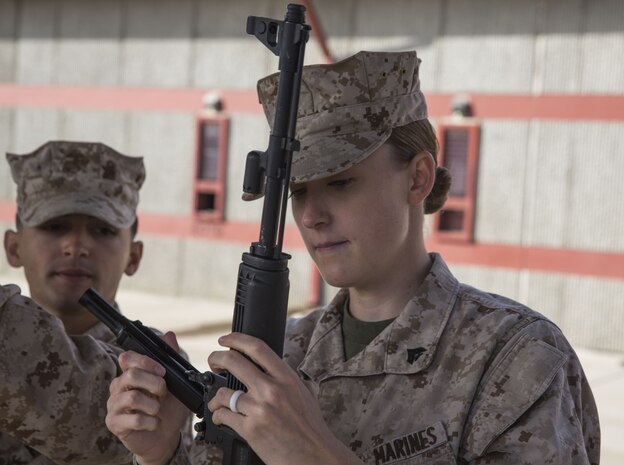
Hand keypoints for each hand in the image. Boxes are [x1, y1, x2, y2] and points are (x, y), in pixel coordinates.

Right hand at [106, 332, 188, 464]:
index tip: (162, 372)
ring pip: (132, 397)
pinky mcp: (114, 423)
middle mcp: (118, 387)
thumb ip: (171, 358)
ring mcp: (114, 405)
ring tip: (158, 410)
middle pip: (131, 375)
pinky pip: (134, 419)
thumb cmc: (167, 408)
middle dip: (154, 383)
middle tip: (163, 393)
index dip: (146, 362)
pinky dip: (150, 421)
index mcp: (130, 374)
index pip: (127, 357)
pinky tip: (154, 423)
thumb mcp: (175, 382)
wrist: (164, 436)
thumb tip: (169, 334)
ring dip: (153, 404)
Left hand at [207, 333, 362, 464]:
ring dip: (216, 396)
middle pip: (234, 362)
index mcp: (287, 378)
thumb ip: (290, 379)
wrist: (314, 456)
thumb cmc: (311, 428)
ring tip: (217, 400)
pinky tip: (222, 416)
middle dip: (217, 358)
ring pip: (224, 392)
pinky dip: (219, 415)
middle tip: (213, 361)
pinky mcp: (250, 429)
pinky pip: (224, 415)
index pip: (258, 348)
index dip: (237, 339)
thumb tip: (278, 369)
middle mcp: (272, 390)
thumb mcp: (306, 394)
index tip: (226, 339)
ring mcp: (260, 409)